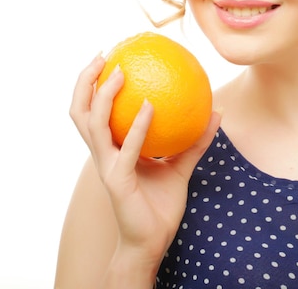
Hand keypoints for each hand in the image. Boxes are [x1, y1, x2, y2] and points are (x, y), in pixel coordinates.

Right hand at [69, 56, 220, 263]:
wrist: (153, 242)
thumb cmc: (161, 204)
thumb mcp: (182, 165)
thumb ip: (196, 140)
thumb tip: (217, 111)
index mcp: (113, 148)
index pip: (95, 112)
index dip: (94, 85)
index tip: (110, 58)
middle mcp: (104, 154)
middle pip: (80, 112)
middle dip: (85, 82)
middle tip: (103, 56)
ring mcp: (107, 166)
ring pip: (93, 125)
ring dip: (103, 96)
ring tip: (120, 72)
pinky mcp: (118, 181)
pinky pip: (126, 148)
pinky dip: (136, 126)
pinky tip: (149, 106)